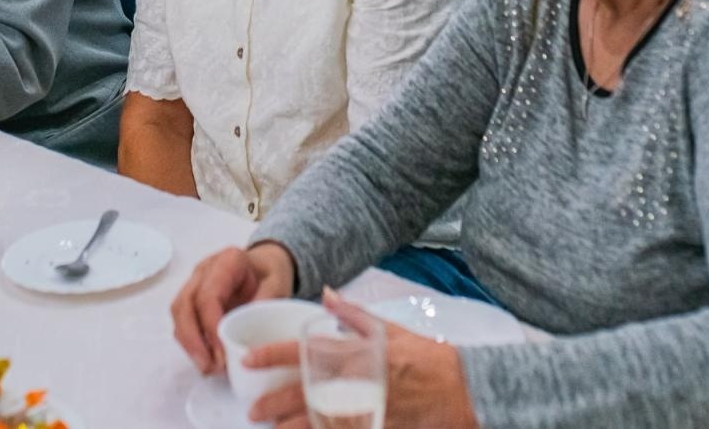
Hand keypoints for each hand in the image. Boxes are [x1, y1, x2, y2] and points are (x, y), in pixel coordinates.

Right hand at [171, 242, 295, 374]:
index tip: (221, 354)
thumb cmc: (270, 274)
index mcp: (227, 262)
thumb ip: (266, 303)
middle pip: (184, 305)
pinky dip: (191, 343)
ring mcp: (194, 284)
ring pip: (178, 314)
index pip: (208, 296)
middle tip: (208, 366)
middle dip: (192, 340)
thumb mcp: (278, 284)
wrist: (264, 265)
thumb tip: (252, 332)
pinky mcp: (191, 299)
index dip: (210, 327)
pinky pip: (182, 321)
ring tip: (207, 368)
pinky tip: (206, 360)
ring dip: (189, 344)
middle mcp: (204, 271)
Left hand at [242, 288, 480, 428]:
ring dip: (293, 427)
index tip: (248, 360)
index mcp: (353, 351)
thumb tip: (326, 293)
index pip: (303, 351)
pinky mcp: (376, 425)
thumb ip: (352, 313)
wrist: (460, 386)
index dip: (272, 356)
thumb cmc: (423, 355)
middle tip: (253, 410)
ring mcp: (365, 407)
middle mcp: (355, 380)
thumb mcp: (387, 327)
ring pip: (318, 421)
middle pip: (304, 393)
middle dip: (274, 403)